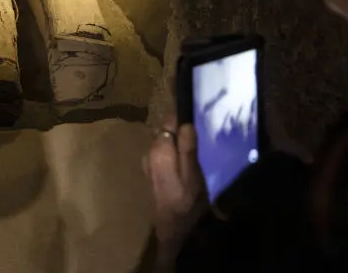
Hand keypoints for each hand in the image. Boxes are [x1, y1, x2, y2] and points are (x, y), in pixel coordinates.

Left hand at [144, 116, 207, 262]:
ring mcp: (147, 161)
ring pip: (164, 141)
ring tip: (195, 147)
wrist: (172, 228)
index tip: (197, 117)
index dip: (183, 118)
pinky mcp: (150, 170)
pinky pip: (162, 152)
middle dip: (180, 129)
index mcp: (159, 150)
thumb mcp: (193, 175)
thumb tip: (186, 123)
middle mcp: (149, 152)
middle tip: (200, 135)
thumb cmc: (186, 202)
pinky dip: (173, 152)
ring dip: (177, 141)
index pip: (169, 121)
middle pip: (166, 130)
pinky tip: (185, 161)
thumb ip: (187, 148)